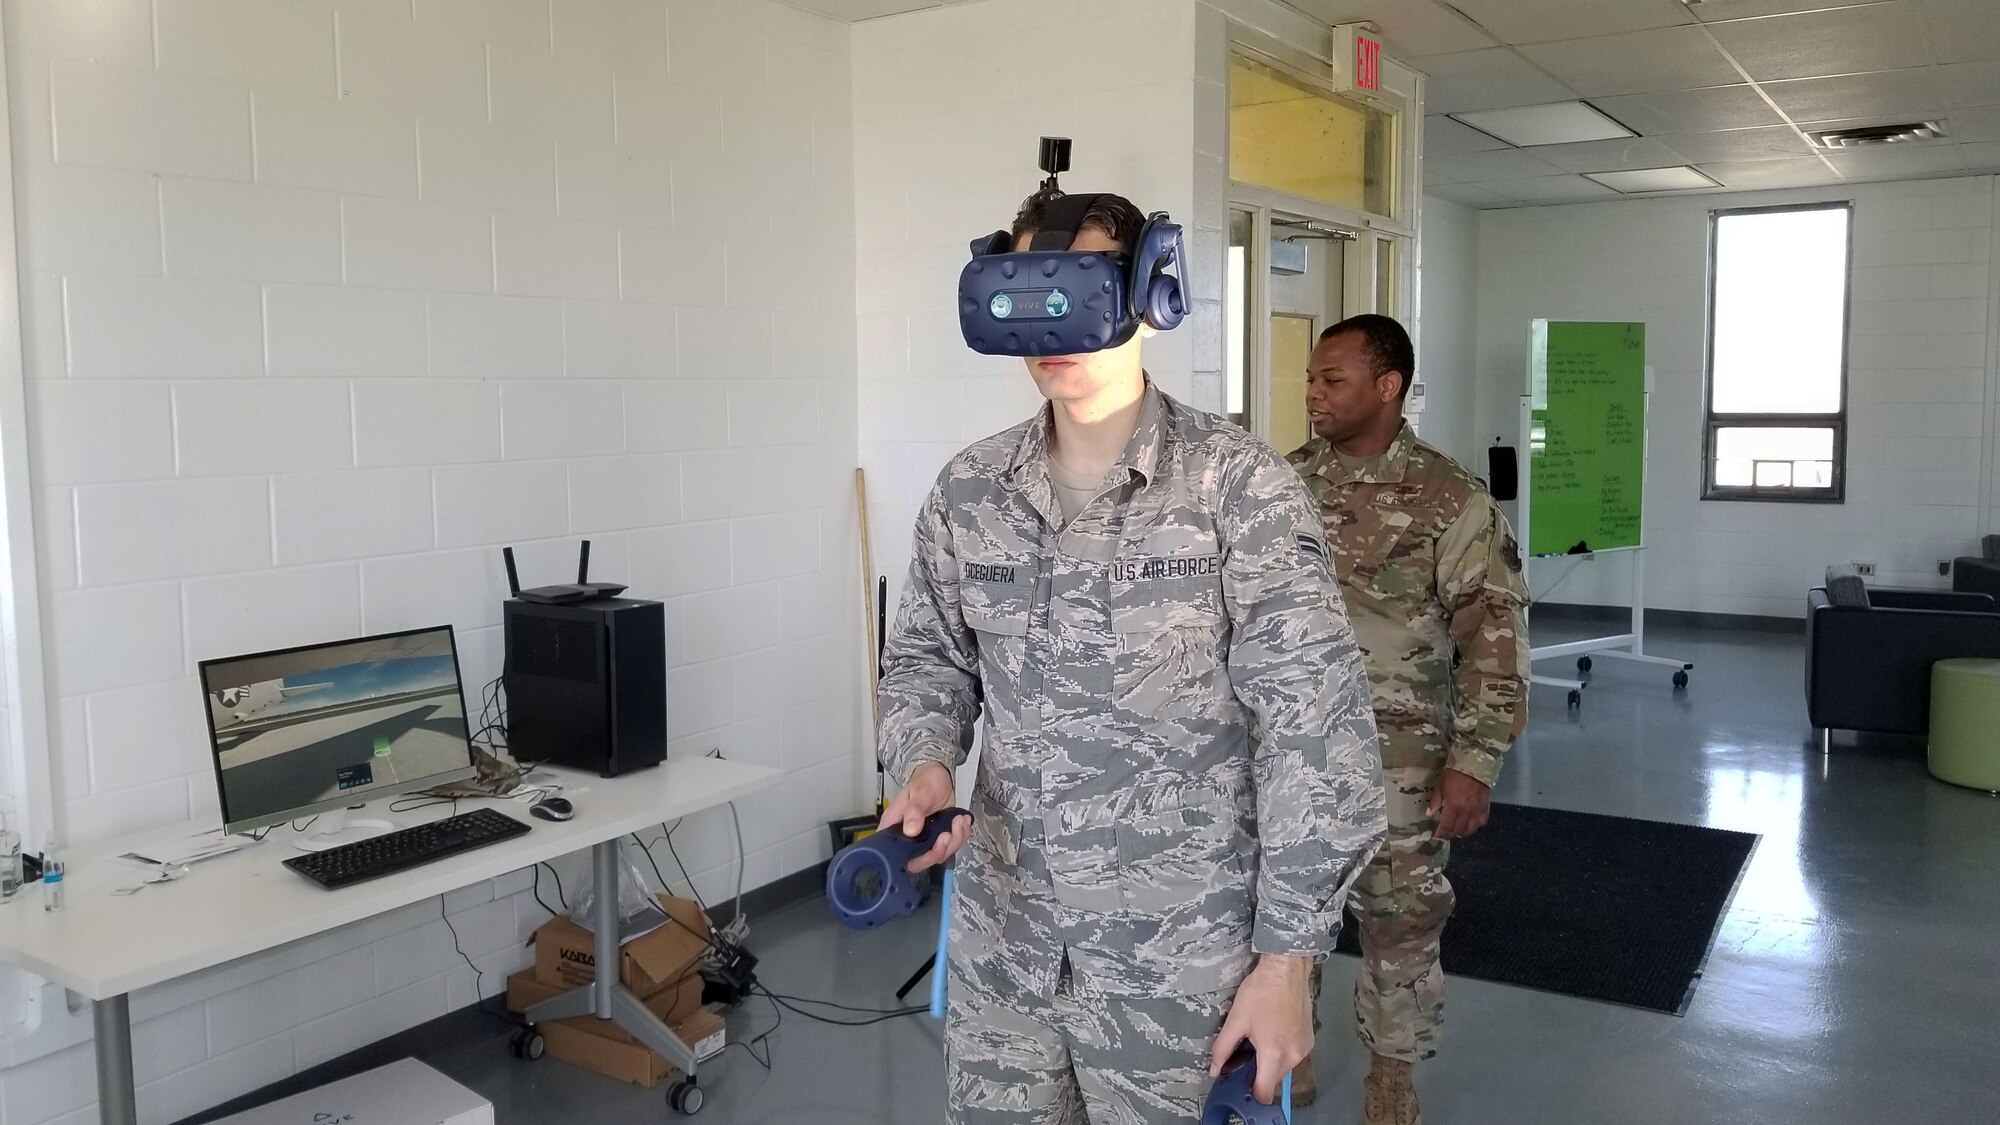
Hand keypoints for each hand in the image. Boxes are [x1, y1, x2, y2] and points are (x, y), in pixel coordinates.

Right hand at [876, 763, 967, 873]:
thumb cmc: (924, 781)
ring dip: (953, 841)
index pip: (895, 853)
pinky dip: (960, 836)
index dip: (911, 859)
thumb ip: (914, 811)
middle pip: (919, 861)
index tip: (928, 848)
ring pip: (938, 854)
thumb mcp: (919, 793)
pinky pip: (950, 846)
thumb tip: (910, 830)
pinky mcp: (938, 837)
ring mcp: (924, 838)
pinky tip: (961, 822)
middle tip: (947, 834)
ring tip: (958, 821)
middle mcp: (908, 836)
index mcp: (894, 826)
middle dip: (938, 851)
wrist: (939, 776)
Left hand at [1208, 954, 1312, 1104]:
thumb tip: (1215, 1069)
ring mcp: (1304, 1049)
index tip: (1240, 1083)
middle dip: (1258, 1072)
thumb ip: (1223, 1049)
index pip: (1264, 1092)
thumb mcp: (1235, 1020)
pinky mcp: (1310, 1040)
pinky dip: (1282, 1051)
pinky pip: (1293, 1056)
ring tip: (1259, 1037)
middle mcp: (1294, 1056)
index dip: (1250, 1092)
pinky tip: (1272, 1032)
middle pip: (1273, 1080)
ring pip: (1283, 1068)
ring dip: (1270, 1061)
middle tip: (1245, 1052)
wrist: (1286, 970)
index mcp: (1274, 1054)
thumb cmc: (1260, 992)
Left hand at [1427, 767, 1491, 840]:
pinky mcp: (1485, 807)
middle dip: (1450, 834)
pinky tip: (1471, 823)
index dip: (1442, 833)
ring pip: (1471, 829)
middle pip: (1458, 830)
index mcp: (1453, 806)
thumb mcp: (1440, 785)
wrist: (1474, 764)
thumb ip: (1435, 801)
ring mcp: (1477, 810)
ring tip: (1457, 831)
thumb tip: (1429, 814)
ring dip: (1463, 832)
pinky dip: (1475, 825)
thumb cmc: (1454, 774)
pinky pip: (1482, 822)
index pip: (1447, 826)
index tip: (1437, 836)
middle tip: (1445, 834)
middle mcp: (1466, 812)